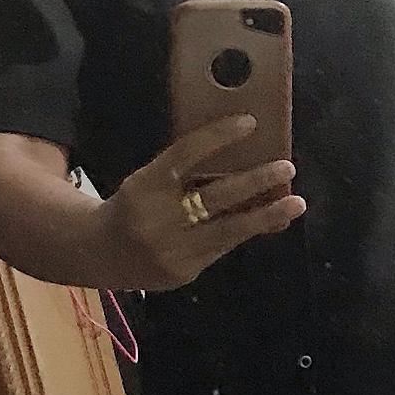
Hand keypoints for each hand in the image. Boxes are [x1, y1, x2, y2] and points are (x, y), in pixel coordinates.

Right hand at [100, 115, 303, 290]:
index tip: (249, 122)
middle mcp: (157, 217)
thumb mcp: (148, 181)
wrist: (99, 253)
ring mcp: (171, 249)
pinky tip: (271, 222)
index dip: (218, 136)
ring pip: (228, 230)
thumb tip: (239, 156)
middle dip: (255, 181)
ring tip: (296, 203)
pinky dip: (246, 232)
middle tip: (286, 166)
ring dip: (266, 216)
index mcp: (145, 184)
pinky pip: (223, 249)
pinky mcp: (183, 272)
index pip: (185, 153)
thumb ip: (184, 172)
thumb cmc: (133, 207)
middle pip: (215, 196)